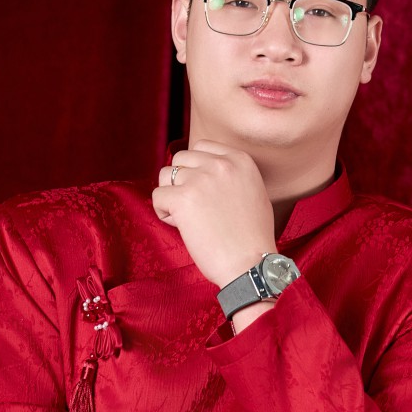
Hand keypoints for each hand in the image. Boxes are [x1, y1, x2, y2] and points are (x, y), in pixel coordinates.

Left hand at [152, 140, 276, 288]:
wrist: (251, 265)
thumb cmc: (252, 238)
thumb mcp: (254, 193)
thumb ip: (232, 176)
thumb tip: (203, 170)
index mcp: (240, 160)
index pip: (202, 146)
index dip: (196, 168)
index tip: (203, 191)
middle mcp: (220, 164)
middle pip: (181, 158)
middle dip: (181, 181)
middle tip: (194, 208)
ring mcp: (200, 180)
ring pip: (165, 175)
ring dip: (171, 195)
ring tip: (186, 217)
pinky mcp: (183, 199)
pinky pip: (157, 197)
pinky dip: (164, 213)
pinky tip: (181, 227)